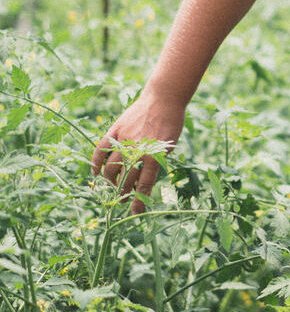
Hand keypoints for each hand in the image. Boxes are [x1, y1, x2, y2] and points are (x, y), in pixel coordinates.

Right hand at [90, 91, 185, 213]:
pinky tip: (96, 174)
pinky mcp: (115, 130)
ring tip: (112, 188)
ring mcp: (124, 139)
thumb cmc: (171, 122)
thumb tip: (142, 180)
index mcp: (153, 154)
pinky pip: (100, 149)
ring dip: (110, 181)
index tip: (135, 213)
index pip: (144, 184)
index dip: (139, 200)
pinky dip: (96, 162)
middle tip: (122, 201)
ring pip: (111, 167)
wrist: (163, 98)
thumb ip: (156, 162)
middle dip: (123, 193)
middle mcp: (137, 148)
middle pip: (125, 178)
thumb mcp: (169, 145)